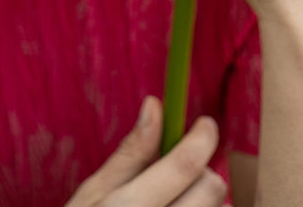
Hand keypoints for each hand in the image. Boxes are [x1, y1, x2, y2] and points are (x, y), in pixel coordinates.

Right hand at [64, 96, 226, 205]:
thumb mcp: (91, 196)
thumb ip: (129, 154)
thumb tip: (154, 105)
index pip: (184, 166)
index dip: (202, 137)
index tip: (205, 124)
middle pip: (211, 192)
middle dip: (204, 173)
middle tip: (184, 174)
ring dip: (204, 206)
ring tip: (176, 205)